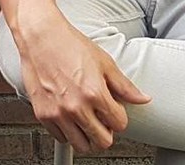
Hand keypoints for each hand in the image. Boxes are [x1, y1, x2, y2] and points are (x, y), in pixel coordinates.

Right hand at [18, 14, 150, 152]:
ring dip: (88, 136)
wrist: (42, 39)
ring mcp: (58, 114)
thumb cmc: (71, 46)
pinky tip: (72, 116)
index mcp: (95, 93)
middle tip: (105, 119)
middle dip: (107, 131)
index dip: (121, 117)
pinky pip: (61, 138)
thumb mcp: (104, 62)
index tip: (117, 111)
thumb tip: (142, 98)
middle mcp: (76, 107)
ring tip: (89, 120)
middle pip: (102, 141)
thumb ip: (124, 85)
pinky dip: (69, 132)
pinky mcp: (43, 116)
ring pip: (81, 145)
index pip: (119, 124)